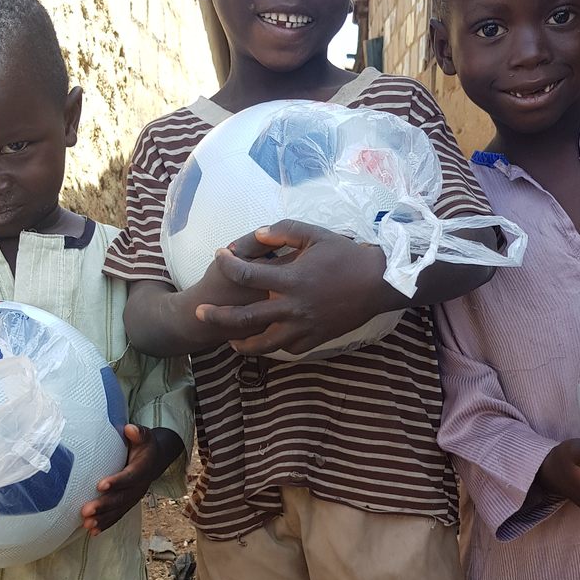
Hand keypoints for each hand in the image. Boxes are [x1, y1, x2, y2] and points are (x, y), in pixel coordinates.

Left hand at [80, 424, 182, 534]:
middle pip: (122, 498)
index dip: (117, 481)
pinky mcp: (128, 503)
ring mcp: (134, 497)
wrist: (157, 458)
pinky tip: (92, 532)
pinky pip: (118, 516)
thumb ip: (138, 433)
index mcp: (143, 469)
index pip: (130, 476)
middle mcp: (140, 486)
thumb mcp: (144, 436)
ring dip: (103, 519)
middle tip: (86, 511)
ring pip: (119, 510)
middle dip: (104, 506)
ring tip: (87, 525)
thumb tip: (130, 429)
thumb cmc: (144, 445)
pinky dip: (106, 524)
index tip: (100, 485)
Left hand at [196, 221, 401, 355]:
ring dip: (242, 343)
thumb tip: (257, 235)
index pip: (245, 274)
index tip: (219, 257)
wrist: (379, 284)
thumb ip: (284, 231)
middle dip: (218, 316)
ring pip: (263, 343)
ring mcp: (304, 327)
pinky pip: (289, 348)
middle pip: (244, 318)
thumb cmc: (347, 256)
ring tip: (229, 341)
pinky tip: (267, 340)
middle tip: (201, 313)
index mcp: (290, 279)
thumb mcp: (316, 234)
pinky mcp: (316, 339)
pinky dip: (275, 345)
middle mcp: (292, 307)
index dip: (227, 264)